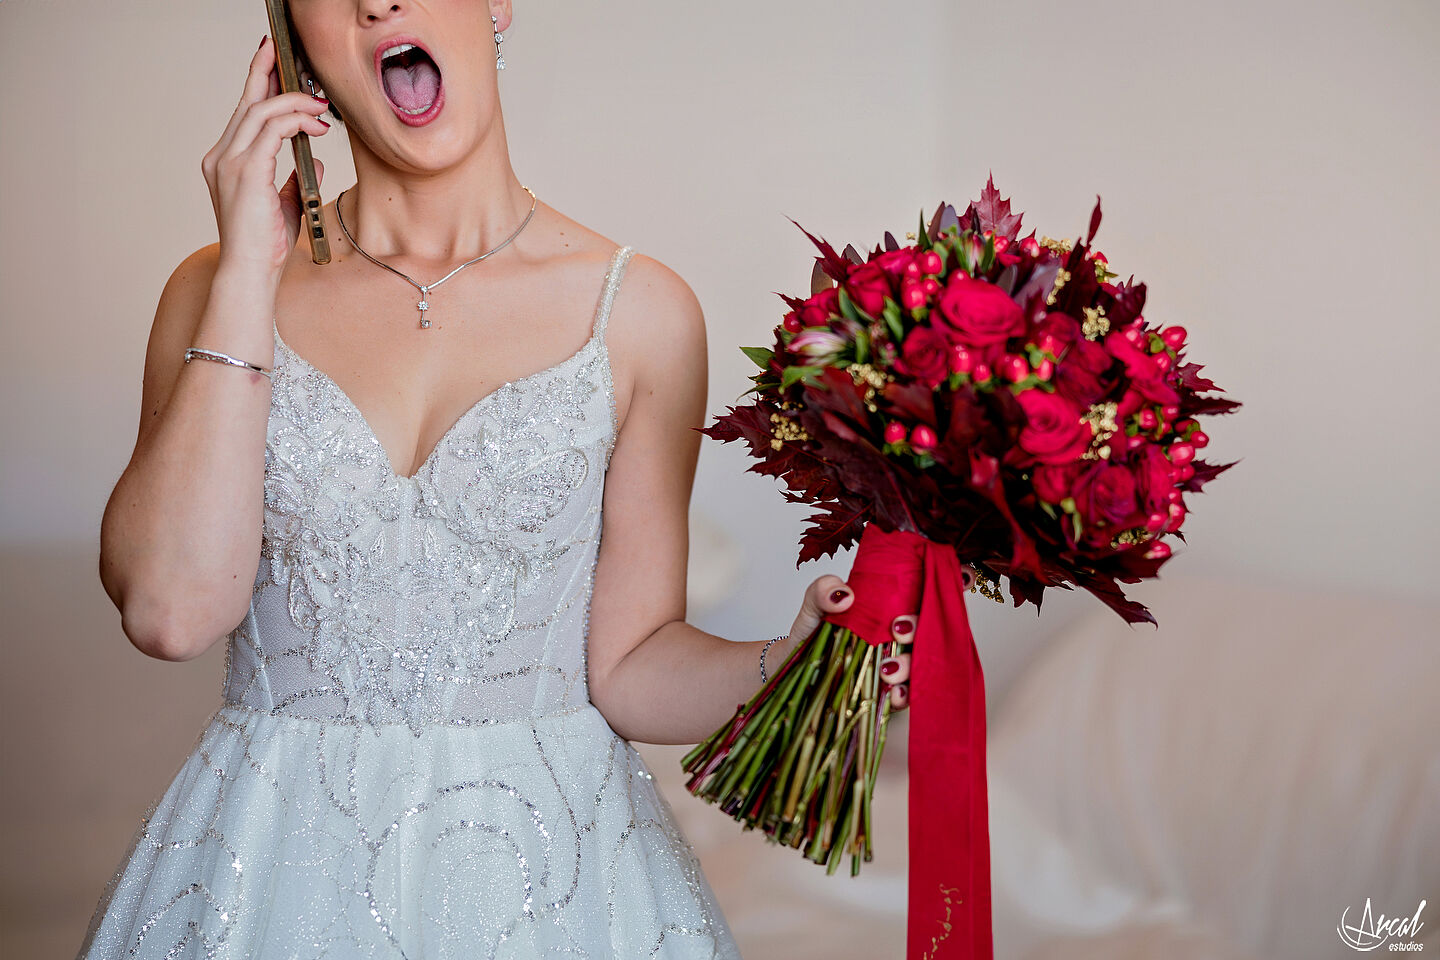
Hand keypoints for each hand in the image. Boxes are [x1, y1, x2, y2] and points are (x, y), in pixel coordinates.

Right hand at [201, 35, 331, 278]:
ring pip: (261, 111)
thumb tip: (315, 157)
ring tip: (321, 105)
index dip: (258, 82)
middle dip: (269, 72)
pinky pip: (272, 131)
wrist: (251, 272)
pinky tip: (317, 126)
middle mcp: (221, 156)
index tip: (273, 60)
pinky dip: (297, 121)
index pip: (243, 113)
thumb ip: (296, 178)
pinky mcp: (246, 172)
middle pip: (248, 102)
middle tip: (289, 54)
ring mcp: (229, 162)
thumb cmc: (266, 246)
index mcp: (225, 161)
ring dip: (295, 102)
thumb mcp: (286, 204)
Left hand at [787, 565, 978, 710]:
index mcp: (890, 604)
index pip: (928, 590)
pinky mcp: (888, 693)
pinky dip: (903, 695)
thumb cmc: (812, 634)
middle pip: (932, 626)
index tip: (966, 576)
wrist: (792, 673)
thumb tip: (845, 596)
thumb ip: (823, 591)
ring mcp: (898, 662)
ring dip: (911, 665)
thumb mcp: (814, 605)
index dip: (954, 582)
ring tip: (887, 668)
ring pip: (923, 663)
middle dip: (923, 626)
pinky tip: (891, 693)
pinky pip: (907, 696)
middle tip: (898, 629)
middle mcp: (900, 633)